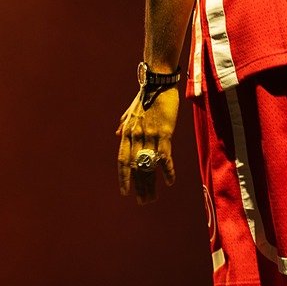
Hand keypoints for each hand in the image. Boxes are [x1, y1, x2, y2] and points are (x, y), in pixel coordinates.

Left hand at [116, 87, 179, 202]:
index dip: (123, 177)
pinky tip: (169, 181)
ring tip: (152, 198)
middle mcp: (136, 137)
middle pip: (136, 168)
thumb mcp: (130, 111)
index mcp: (128, 133)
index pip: (122, 160)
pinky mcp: (164, 133)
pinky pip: (164, 156)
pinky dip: (167, 170)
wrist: (157, 83)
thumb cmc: (145, 96)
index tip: (125, 191)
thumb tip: (117, 134)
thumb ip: (124, 124)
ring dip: (151, 183)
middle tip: (142, 202)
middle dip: (138, 186)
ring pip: (149, 165)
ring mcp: (149, 136)